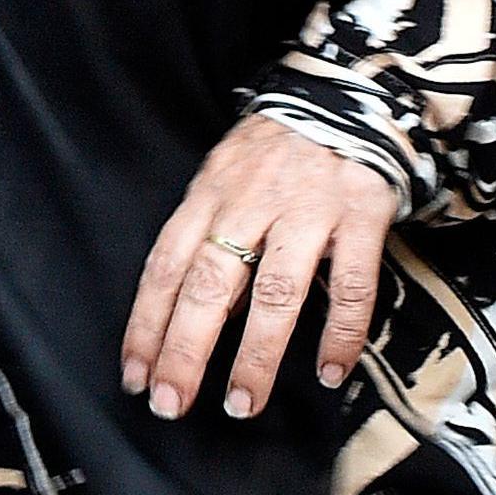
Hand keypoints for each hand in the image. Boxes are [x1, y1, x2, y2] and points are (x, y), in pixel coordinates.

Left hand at [122, 114, 402, 420]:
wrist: (350, 91)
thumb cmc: (279, 147)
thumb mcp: (228, 178)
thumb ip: (212, 239)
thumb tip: (203, 316)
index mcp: (210, 195)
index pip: (166, 266)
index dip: (146, 324)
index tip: (134, 375)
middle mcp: (252, 203)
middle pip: (210, 284)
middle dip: (186, 350)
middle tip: (171, 403)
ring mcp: (308, 209)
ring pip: (276, 291)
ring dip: (256, 354)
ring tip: (241, 403)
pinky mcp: (361, 213)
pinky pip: (351, 285)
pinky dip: (341, 333)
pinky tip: (329, 372)